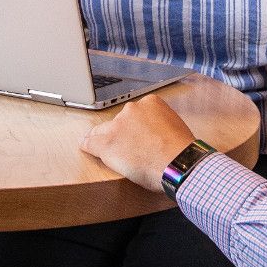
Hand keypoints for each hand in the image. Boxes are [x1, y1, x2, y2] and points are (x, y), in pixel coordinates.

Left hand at [78, 94, 196, 195]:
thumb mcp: (175, 127)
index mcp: (150, 103)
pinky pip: (90, 143)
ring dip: (107, 141)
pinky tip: (85, 147)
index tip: (137, 136)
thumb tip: (158, 135)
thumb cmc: (181, 152)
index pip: (135, 113)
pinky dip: (88, 146)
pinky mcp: (106, 143)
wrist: (177, 164)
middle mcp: (132, 110)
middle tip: (130, 149)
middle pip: (119, 121)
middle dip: (121, 133)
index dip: (135, 127)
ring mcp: (117, 125)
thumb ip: (161, 125)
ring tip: (114, 154)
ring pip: (103, 132)